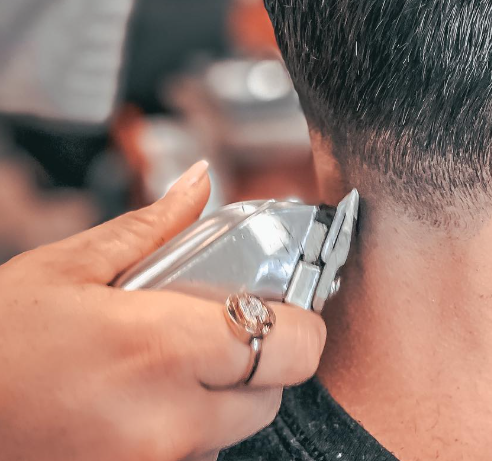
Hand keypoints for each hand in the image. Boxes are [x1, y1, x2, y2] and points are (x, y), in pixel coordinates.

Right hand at [0, 161, 325, 460]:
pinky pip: (191, 456)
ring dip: (223, 395)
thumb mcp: (69, 266)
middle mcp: (168, 421)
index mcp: (162, 348)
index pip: (293, 346)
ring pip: (234, 430)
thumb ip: (155, 226)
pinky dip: (186, 428)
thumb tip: (201, 181)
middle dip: (262, 355)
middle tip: (220, 323)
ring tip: (170, 360)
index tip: (284, 301)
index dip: (300, 321)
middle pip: (272, 392)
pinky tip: (142, 396)